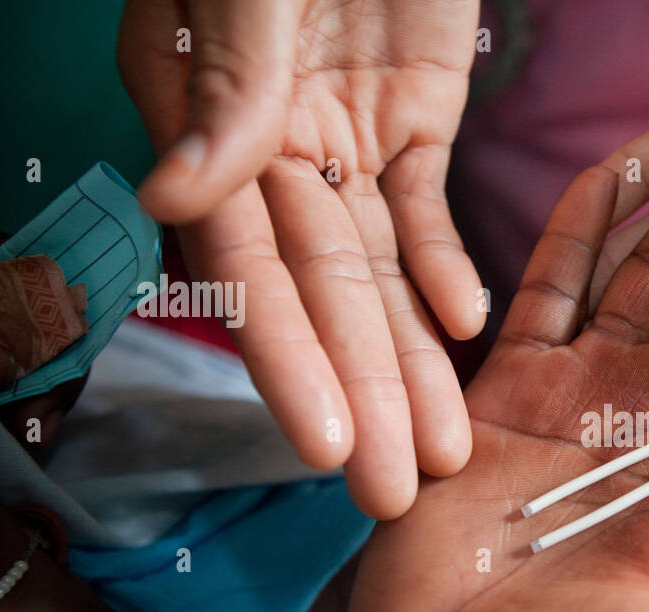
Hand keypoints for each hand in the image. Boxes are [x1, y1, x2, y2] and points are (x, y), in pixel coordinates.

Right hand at [117, 0, 483, 517]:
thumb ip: (225, 80)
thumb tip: (180, 199)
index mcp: (207, 118)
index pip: (246, 266)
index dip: (286, 359)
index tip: (328, 450)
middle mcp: (271, 143)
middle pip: (321, 291)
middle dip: (361, 394)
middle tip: (398, 495)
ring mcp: (344, 133)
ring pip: (382, 269)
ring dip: (414, 357)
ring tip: (446, 445)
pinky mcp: (413, 111)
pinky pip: (427, 207)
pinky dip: (447, 265)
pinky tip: (467, 329)